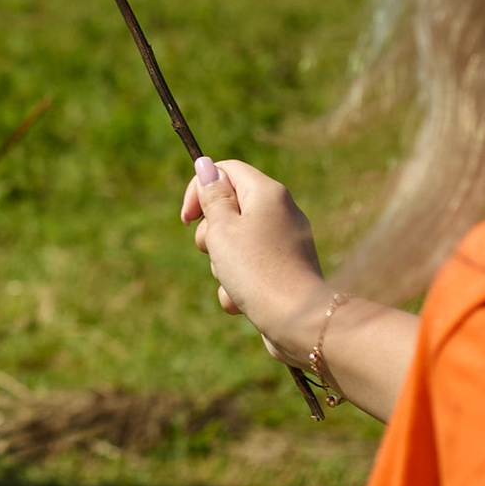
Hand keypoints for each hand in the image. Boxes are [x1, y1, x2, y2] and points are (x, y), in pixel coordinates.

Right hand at [179, 154, 327, 365]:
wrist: (297, 320)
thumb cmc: (256, 269)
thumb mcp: (223, 228)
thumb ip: (212, 197)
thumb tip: (206, 166)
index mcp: (267, 193)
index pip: (226, 170)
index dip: (200, 189)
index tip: (187, 219)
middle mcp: (280, 212)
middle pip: (229, 209)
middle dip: (211, 234)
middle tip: (213, 250)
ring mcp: (283, 243)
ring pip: (235, 243)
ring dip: (222, 264)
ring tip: (232, 280)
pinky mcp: (283, 270)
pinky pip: (249, 268)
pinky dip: (239, 283)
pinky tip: (242, 300)